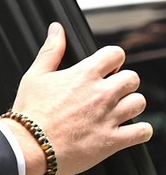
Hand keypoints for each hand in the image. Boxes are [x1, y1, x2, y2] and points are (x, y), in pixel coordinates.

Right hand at [0, 22, 152, 174]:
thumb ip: (51, 50)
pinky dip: (140, 131)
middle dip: (123, 82)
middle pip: (133, 78)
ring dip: (131, 104)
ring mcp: (109, 117)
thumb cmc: (31, 111)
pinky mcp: (113, 140)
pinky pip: (143, 132)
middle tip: (111, 90)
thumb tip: (57, 30)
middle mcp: (101, 94)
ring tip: (118, 109)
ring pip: (139, 102)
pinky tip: (129, 130)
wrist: (30, 144)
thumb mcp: (35, 74)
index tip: (108, 66)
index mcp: (84, 75)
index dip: (112, 59)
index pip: (115, 54)